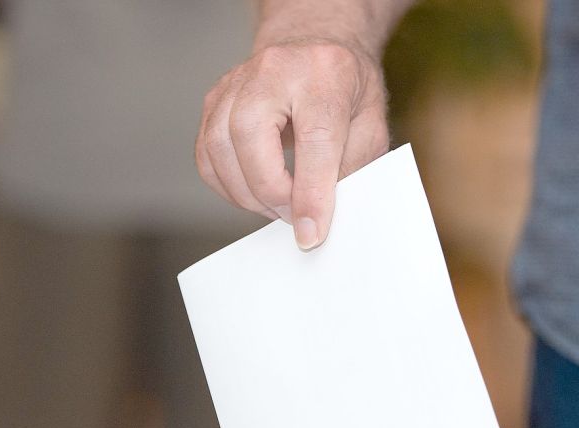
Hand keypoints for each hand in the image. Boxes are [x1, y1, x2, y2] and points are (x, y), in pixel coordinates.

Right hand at [196, 38, 389, 249]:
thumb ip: (352, 168)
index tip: (311, 233)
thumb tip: (321, 216)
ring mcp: (237, 82)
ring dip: (246, 193)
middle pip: (250, 135)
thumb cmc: (347, 87)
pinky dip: (226, 185)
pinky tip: (254, 193)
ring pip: (219, 146)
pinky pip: (206, 154)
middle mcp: (274, 70)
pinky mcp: (215, 100)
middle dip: (270, 191)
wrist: (315, 43)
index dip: (311, 193)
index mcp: (325, 74)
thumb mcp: (371, 125)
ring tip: (277, 206)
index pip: (315, 139)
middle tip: (293, 216)